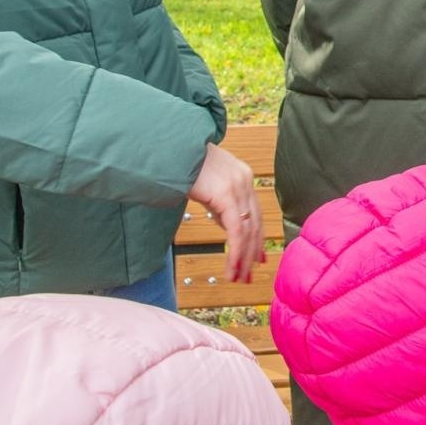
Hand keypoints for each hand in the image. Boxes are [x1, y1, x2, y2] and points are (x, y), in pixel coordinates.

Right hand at [188, 142, 264, 282]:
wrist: (169, 147)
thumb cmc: (181, 162)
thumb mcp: (206, 182)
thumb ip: (219, 199)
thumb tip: (225, 221)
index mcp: (241, 175)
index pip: (255, 213)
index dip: (256, 238)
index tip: (257, 258)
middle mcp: (244, 180)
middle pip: (255, 223)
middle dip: (252, 253)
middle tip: (248, 275)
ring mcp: (238, 186)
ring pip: (248, 230)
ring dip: (243, 258)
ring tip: (237, 277)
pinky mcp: (226, 195)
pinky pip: (236, 230)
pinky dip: (235, 252)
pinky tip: (231, 266)